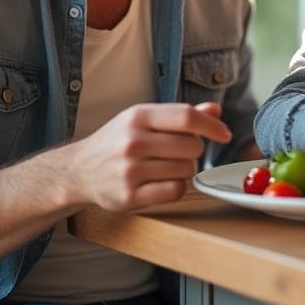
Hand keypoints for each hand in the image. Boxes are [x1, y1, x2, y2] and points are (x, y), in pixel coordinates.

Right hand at [68, 102, 229, 211]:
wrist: (79, 170)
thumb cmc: (117, 141)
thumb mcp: (143, 120)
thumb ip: (179, 116)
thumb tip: (215, 109)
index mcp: (137, 116)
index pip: (186, 116)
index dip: (212, 126)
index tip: (225, 134)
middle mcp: (132, 141)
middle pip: (192, 146)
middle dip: (194, 151)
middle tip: (177, 153)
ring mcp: (129, 170)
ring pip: (186, 170)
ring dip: (184, 170)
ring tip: (164, 167)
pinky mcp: (129, 196)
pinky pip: (175, 191)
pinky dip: (176, 188)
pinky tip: (161, 183)